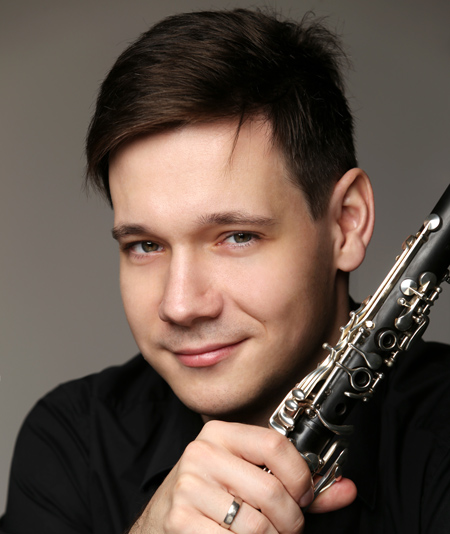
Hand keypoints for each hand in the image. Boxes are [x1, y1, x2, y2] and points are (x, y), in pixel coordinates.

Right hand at [129, 420, 355, 532]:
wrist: (160, 521)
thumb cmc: (209, 497)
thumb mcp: (247, 478)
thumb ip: (297, 484)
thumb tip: (346, 488)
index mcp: (220, 435)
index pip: (275, 445)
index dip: (301, 477)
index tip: (304, 496)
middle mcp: (202, 454)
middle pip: (272, 492)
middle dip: (291, 521)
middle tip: (287, 527)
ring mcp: (189, 486)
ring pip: (258, 526)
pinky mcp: (181, 519)